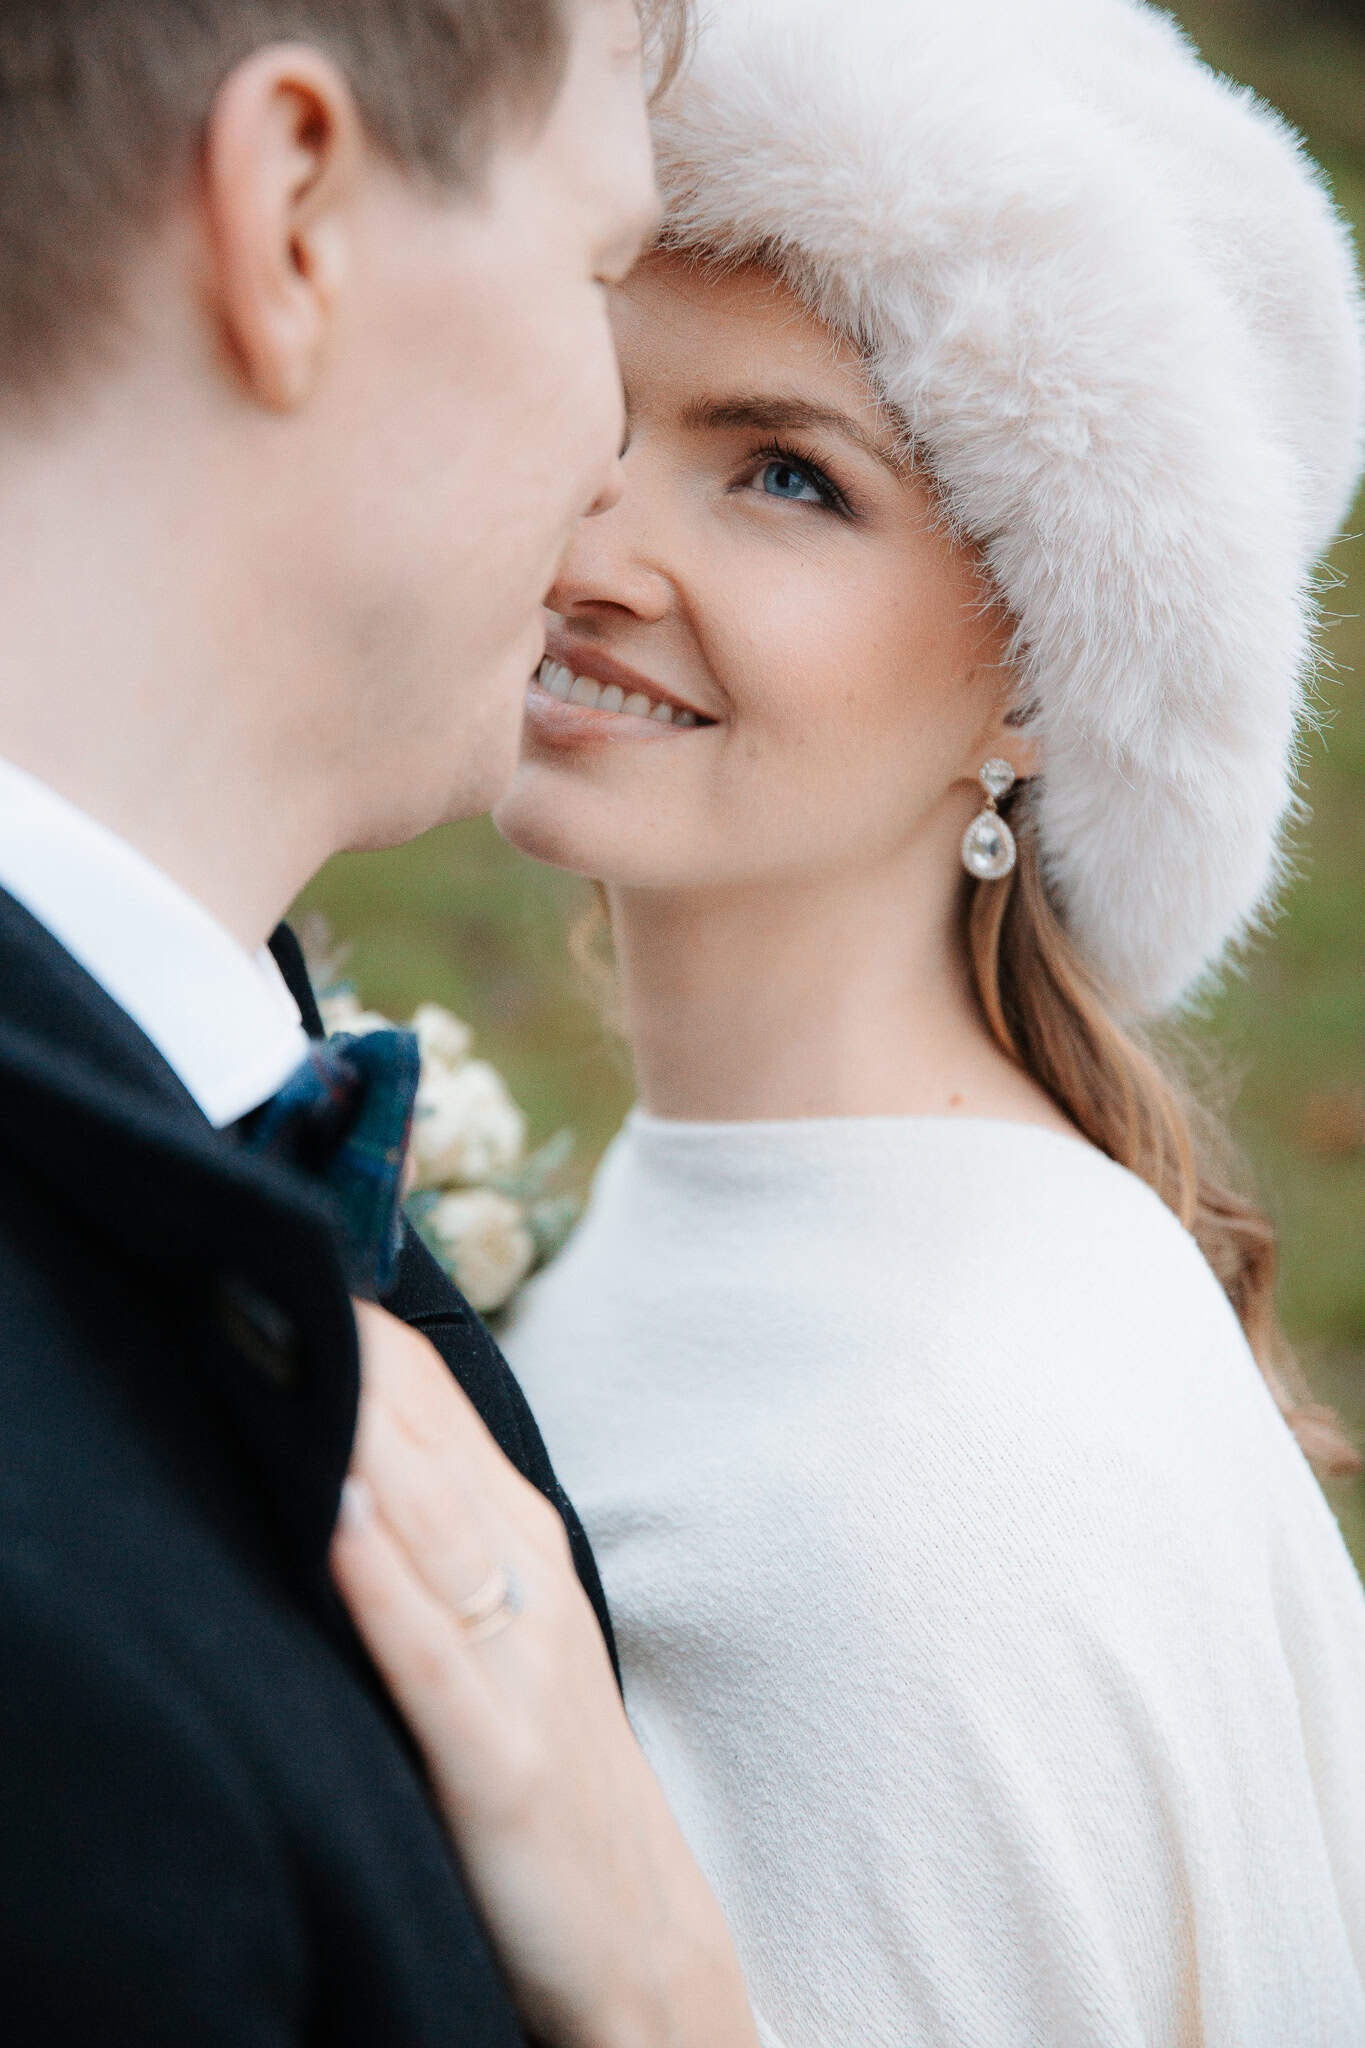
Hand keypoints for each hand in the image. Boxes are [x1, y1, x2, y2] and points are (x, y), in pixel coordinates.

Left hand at [332, 1303, 759, 2047]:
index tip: (274, 1253)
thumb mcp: (507, 1631)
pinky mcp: (501, 1761)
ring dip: (353, 1425)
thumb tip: (346, 1440)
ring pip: (426, 1516)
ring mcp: (517, 1666)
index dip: (353, 1324)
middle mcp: (521, 1578)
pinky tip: (331, 1511)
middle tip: (250, 1257)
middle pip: (420, 1433)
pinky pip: (429, 1653)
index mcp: (520, 1539)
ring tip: (283, 1341)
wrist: (641, 1940)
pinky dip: (379, 1579)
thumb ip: (438, 1535)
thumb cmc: (554, 1771)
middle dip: (338, 1349)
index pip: (429, 1398)